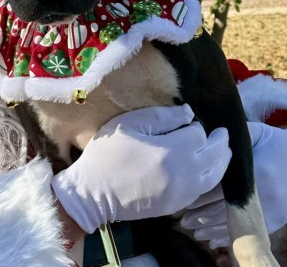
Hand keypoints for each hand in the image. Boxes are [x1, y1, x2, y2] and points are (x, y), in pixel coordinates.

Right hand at [51, 105, 231, 233]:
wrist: (94, 192)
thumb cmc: (107, 153)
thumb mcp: (130, 124)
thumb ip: (162, 116)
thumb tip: (188, 112)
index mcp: (173, 150)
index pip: (199, 134)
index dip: (195, 125)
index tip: (187, 121)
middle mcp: (185, 173)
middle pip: (216, 155)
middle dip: (220, 142)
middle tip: (222, 133)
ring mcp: (183, 193)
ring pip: (215, 175)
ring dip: (221, 161)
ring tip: (223, 150)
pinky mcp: (177, 205)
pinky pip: (204, 190)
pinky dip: (212, 177)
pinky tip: (208, 170)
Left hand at [181, 122, 286, 248]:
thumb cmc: (278, 145)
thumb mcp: (257, 134)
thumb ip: (233, 136)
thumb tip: (208, 132)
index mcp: (250, 171)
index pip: (218, 187)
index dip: (199, 195)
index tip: (184, 198)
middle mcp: (259, 193)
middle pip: (223, 209)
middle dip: (202, 216)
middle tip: (184, 221)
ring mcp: (269, 208)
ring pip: (235, 223)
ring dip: (214, 229)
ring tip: (195, 232)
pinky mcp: (276, 219)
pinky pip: (251, 232)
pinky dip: (233, 236)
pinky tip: (216, 240)